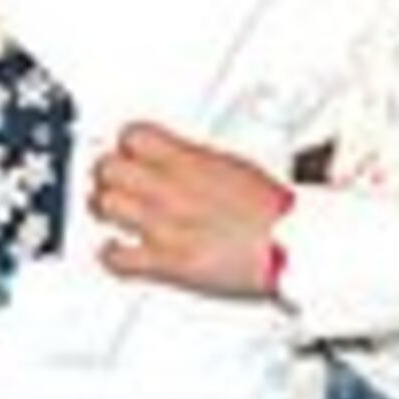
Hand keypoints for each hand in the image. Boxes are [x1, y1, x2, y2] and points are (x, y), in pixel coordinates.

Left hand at [91, 120, 292, 297]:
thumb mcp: (234, 167)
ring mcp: (165, 225)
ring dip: (105, 209)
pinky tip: (115, 251)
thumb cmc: (275, 212)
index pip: (133, 135)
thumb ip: (197, 163)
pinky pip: (118, 257)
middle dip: (106, 174)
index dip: (125, 144)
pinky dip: (111, 255)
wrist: (293, 245)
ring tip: (110, 213)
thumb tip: (180, 161)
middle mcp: (172, 189)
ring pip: (106, 206)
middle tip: (111, 182)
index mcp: (191, 161)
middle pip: (108, 167)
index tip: (126, 151)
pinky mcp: (167, 262)